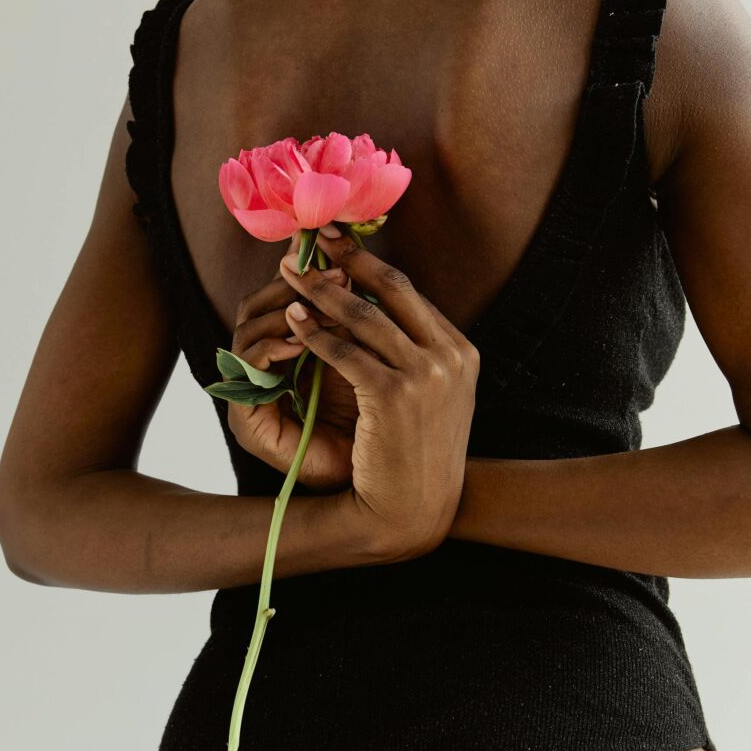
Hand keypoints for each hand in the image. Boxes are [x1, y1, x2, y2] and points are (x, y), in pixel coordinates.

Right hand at [225, 232, 361, 493]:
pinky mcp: (245, 420)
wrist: (383, 500)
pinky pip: (248, 365)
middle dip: (297, 285)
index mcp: (289, 357)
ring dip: (285, 311)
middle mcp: (262, 373)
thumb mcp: (376, 370)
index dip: (306, 271)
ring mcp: (250, 396)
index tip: (337, 250)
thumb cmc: (386, 434)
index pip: (280, 297)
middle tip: (333, 276)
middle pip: (256, 304)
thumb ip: (361, 329)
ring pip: (247, 326)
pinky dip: (273, 346)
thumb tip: (365, 270)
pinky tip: (301, 341)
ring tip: (318, 306)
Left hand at [278, 230, 479, 560]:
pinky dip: (316, 334)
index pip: (410, 295)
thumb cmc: (413, 455)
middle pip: (392, 289)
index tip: (340, 246)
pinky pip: (345, 352)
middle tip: (314, 238)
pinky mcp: (394, 395)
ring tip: (291, 275)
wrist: (413, 511)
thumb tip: (373, 310)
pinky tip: (294, 322)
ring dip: (321, 292)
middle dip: (347, 260)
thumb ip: (413, 354)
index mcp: (460, 352)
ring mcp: (426, 374)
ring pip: (364, 317)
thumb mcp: (429, 397)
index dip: (369, 266)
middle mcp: (449, 357)